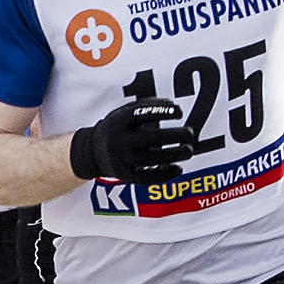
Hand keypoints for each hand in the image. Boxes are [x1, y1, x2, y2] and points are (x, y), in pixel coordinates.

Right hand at [65, 96, 198, 183]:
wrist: (93, 152)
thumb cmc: (118, 128)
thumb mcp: (125, 112)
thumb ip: (146, 106)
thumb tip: (172, 106)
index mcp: (118, 122)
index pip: (140, 114)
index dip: (162, 111)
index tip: (180, 111)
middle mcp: (118, 141)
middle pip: (150, 138)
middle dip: (174, 136)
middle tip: (190, 133)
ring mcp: (121, 160)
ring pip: (151, 159)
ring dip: (174, 155)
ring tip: (189, 150)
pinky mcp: (126, 176)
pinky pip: (148, 178)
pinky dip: (165, 174)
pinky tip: (178, 168)